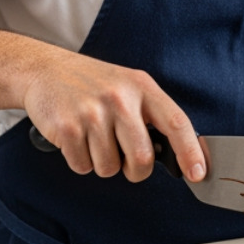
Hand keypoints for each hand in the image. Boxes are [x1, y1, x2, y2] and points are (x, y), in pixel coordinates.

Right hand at [22, 53, 205, 182]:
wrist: (45, 70)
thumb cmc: (92, 84)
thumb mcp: (128, 86)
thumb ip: (151, 114)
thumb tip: (177, 153)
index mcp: (142, 87)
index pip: (176, 123)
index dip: (190, 152)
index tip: (198, 174)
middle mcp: (119, 98)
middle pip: (142, 159)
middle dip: (135, 171)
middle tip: (125, 161)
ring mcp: (92, 113)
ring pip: (109, 168)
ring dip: (102, 163)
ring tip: (93, 138)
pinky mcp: (67, 127)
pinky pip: (83, 167)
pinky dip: (80, 161)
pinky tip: (76, 138)